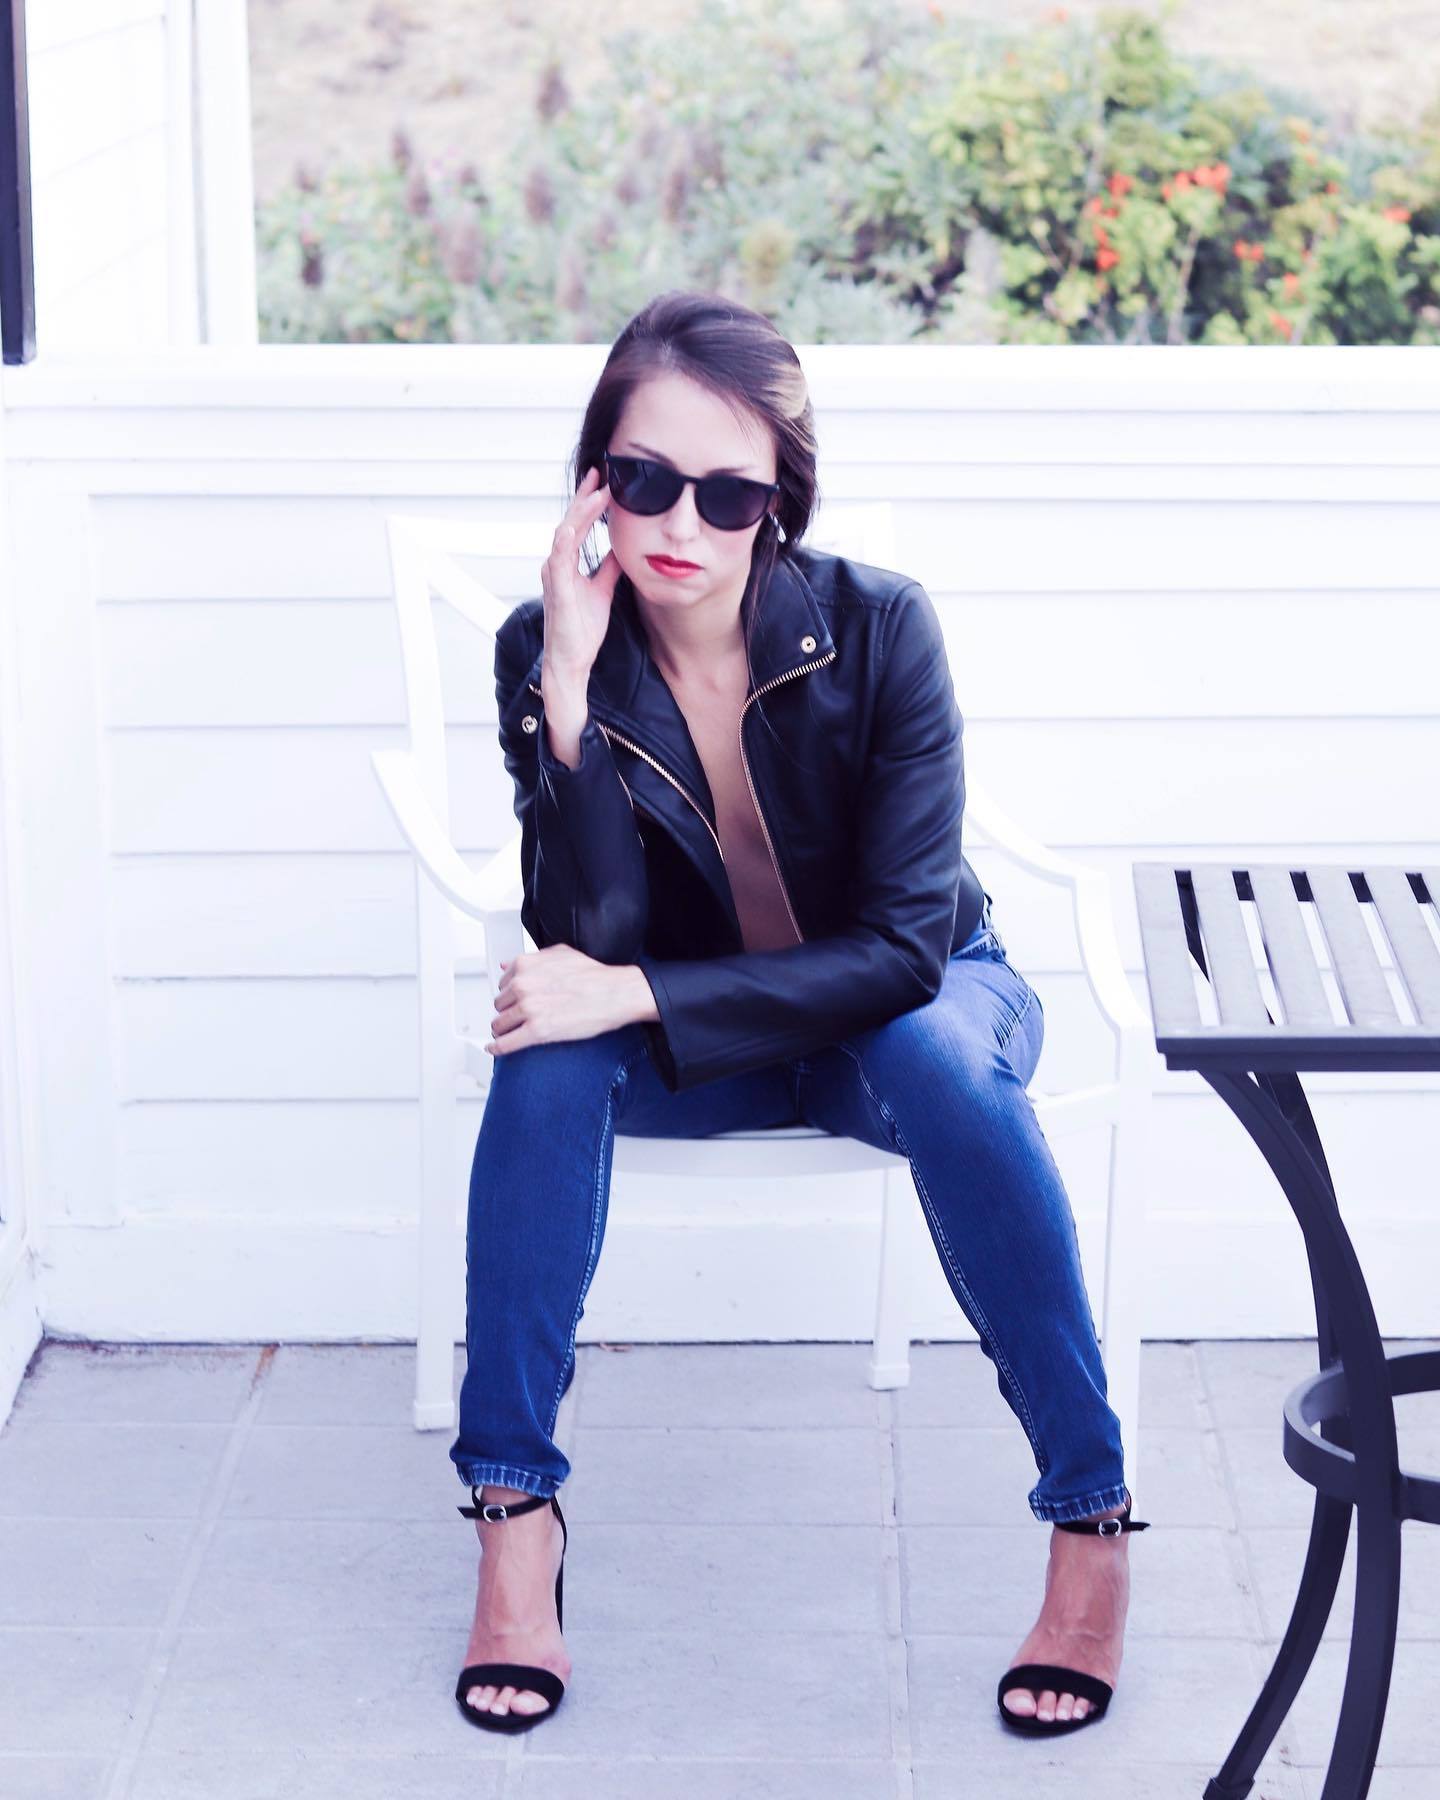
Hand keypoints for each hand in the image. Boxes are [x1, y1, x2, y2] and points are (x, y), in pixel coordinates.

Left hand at [485, 944, 648, 1055]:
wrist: (615, 994)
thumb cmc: (593, 975)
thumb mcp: (559, 954)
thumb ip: (531, 959)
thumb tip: (506, 965)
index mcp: (525, 965)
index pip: (502, 984)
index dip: (511, 995)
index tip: (515, 1001)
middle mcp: (522, 985)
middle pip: (499, 1005)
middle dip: (508, 1012)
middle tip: (520, 1017)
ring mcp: (528, 1009)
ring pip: (499, 1024)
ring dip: (503, 1030)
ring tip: (511, 1033)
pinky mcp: (536, 1031)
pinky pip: (506, 1044)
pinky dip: (497, 1048)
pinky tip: (494, 1049)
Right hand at [541, 465, 621, 678]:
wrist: (571, 662)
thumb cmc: (582, 630)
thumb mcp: (603, 590)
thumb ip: (609, 568)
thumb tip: (621, 548)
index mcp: (567, 564)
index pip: (578, 526)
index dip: (589, 503)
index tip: (604, 481)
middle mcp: (557, 565)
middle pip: (570, 522)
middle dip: (584, 497)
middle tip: (600, 472)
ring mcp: (554, 576)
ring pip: (564, 533)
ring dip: (580, 512)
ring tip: (597, 491)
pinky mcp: (556, 591)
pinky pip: (558, 561)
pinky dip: (564, 541)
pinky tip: (572, 526)